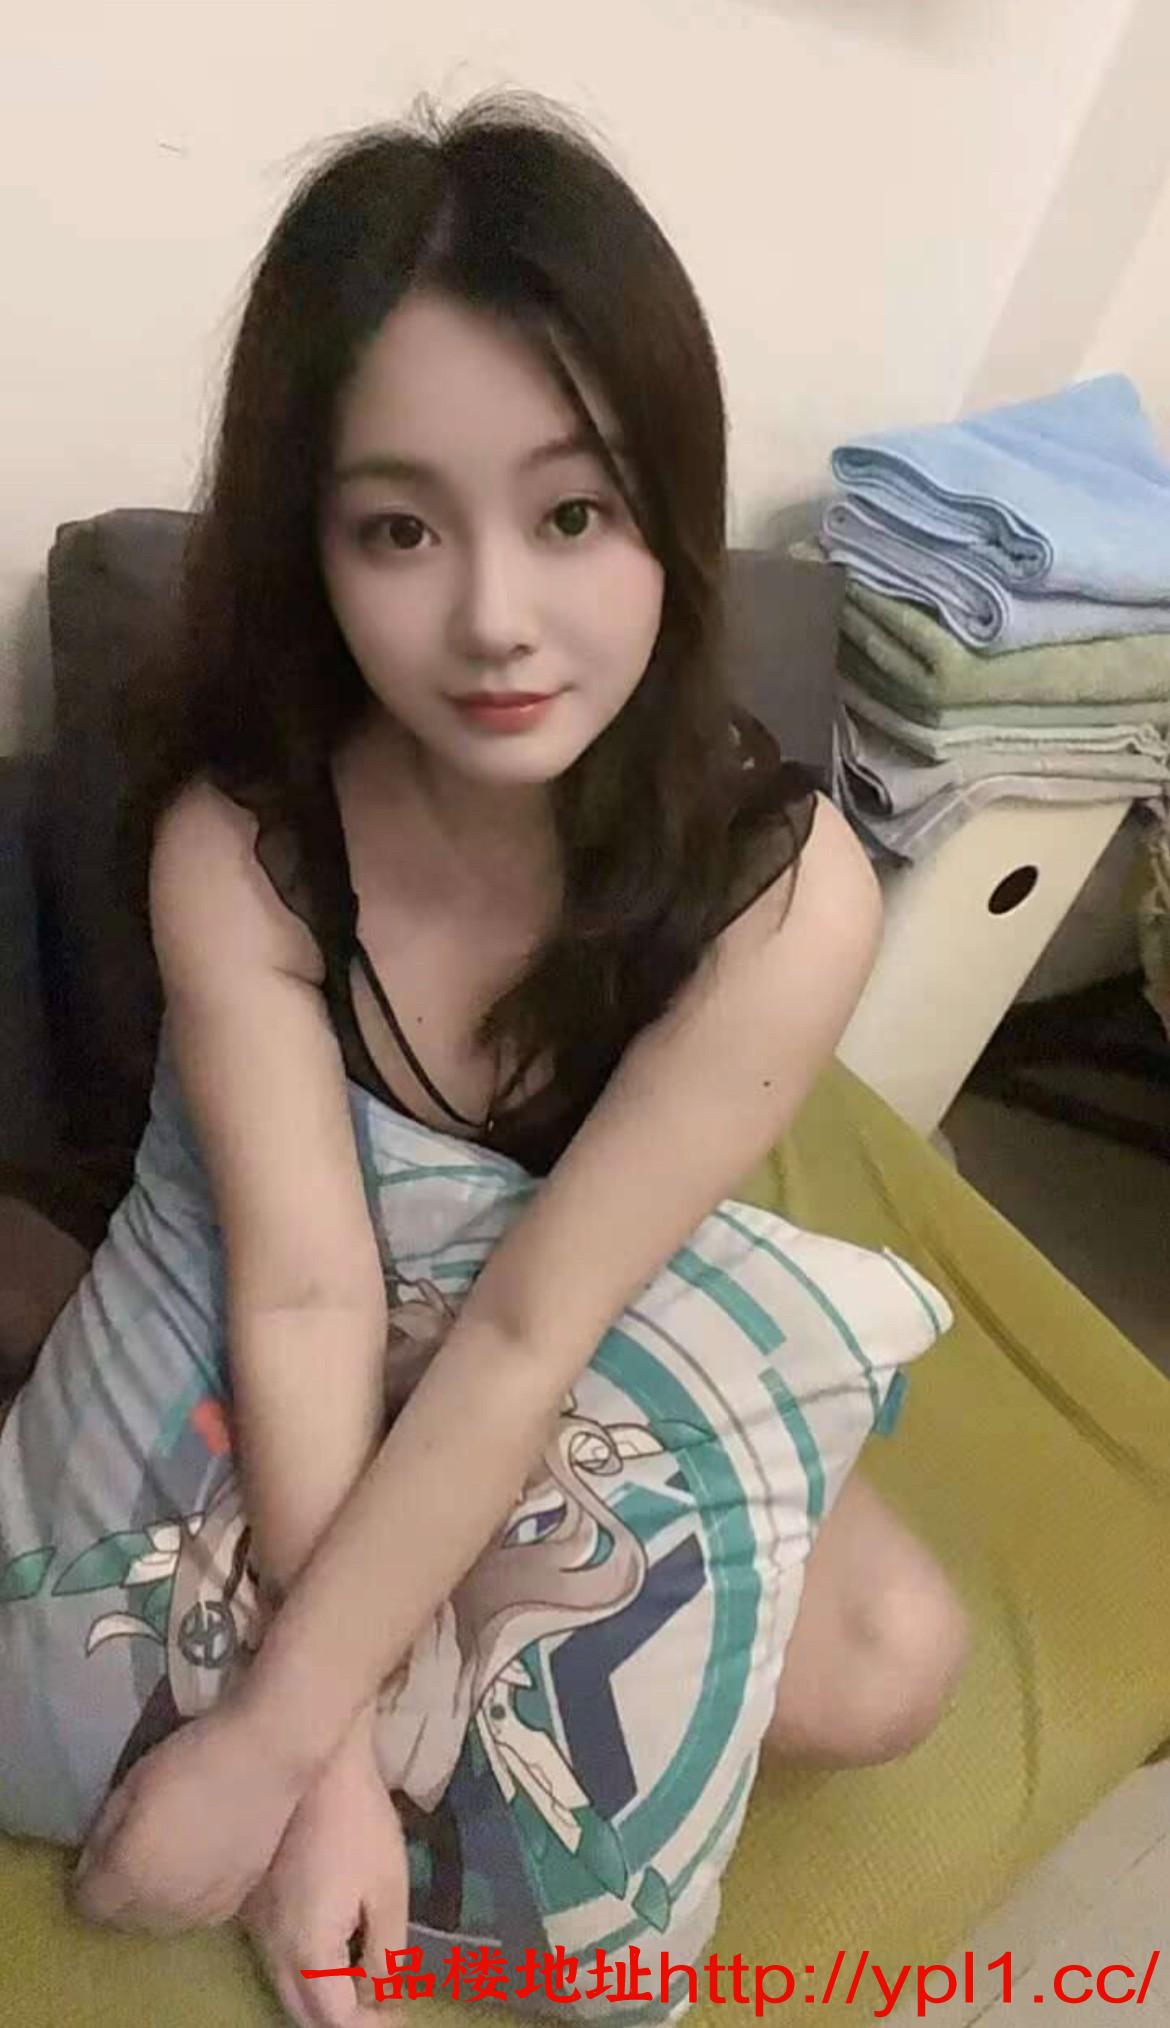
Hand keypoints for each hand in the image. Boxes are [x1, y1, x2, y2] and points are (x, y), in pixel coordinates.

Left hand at [68, 1697, 305, 1933]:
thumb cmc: (192, 1759)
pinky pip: (194, 1917)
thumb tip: (95, 1861)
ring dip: (151, 1903)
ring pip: (159, 1925)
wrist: (266, 1758)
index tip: (98, 1853)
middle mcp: (161, 1905)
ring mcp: (201, 1909)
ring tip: (163, 1864)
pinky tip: (195, 1870)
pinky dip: (186, 1901)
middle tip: (130, 1854)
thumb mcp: (132, 1783)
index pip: (87, 1905)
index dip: (86, 1878)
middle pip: (121, 1921)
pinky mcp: (234, 1902)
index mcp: (129, 1874)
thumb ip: (104, 1831)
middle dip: (116, 1895)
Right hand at [241, 1726, 408, 2027]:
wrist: (316, 1764)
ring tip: (364, 1986)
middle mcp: (271, 1947)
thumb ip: (384, 1954)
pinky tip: (336, 1952)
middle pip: (303, 2014)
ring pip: (285, 1988)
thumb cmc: (359, 1822)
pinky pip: (276, 1959)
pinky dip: (305, 1973)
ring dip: (322, 1999)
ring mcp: (254, 1926)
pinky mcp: (251, 1905)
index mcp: (306, 1949)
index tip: (400, 2018)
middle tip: (382, 2011)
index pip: (334, 2020)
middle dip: (343, 2022)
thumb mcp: (388, 1889)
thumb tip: (381, 1998)